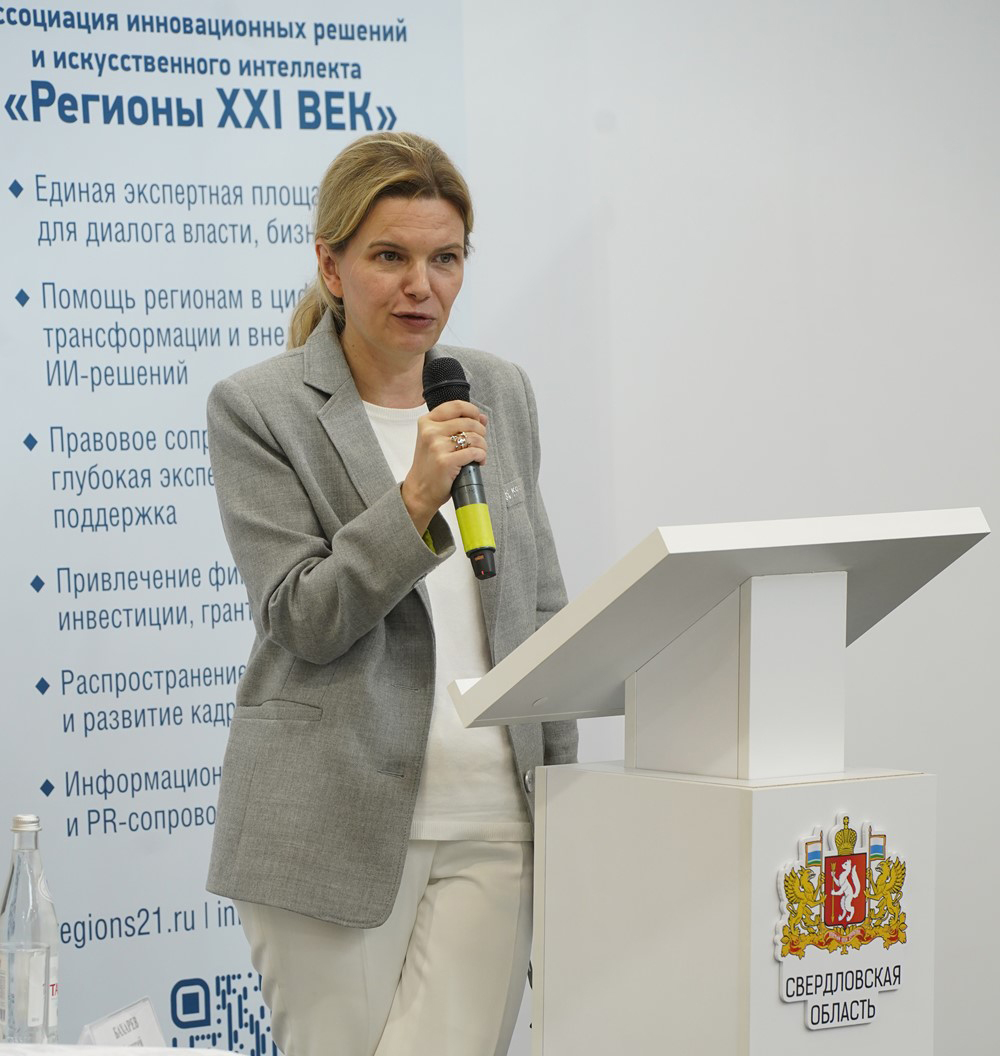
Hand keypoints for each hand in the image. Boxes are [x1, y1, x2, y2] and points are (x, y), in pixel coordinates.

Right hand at [401, 400, 486, 533]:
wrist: (420, 490)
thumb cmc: (430, 465)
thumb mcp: (437, 440)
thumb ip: (457, 425)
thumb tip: (482, 418)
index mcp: (427, 422)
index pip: (456, 406)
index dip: (473, 411)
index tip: (478, 420)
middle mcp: (430, 432)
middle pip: (469, 422)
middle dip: (481, 432)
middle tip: (479, 443)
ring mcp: (437, 446)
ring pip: (474, 437)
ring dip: (483, 446)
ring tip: (479, 454)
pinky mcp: (445, 462)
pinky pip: (474, 452)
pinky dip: (481, 456)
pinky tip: (479, 461)